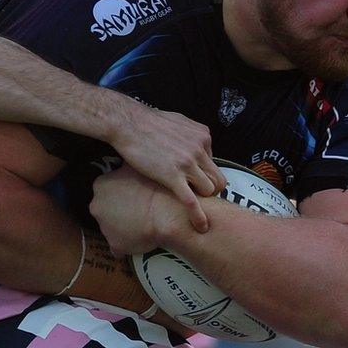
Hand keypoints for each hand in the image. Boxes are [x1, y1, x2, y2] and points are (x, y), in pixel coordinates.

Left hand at [90, 165, 192, 255]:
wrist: (171, 211)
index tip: (134, 194)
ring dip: (124, 226)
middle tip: (139, 207)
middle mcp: (96, 204)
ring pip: (111, 227)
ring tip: (144, 222)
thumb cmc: (157, 187)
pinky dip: (128, 244)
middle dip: (119, 209)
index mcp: (101, 185)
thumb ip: (126, 165)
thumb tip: (126, 158)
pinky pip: (119, 246)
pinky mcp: (115, 244)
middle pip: (106, 208)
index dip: (121, 193)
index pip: (105, 189)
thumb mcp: (138, 167)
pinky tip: (141, 236)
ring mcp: (103, 226)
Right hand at [107, 103, 224, 232]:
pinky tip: (200, 227)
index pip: (213, 161)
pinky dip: (198, 216)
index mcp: (202, 136)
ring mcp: (187, 164)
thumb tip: (193, 141)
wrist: (128, 123)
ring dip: (202, 199)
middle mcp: (199, 150)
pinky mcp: (172, 176)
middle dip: (211, 190)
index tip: (191, 177)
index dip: (202, 171)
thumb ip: (190, 133)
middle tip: (199, 196)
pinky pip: (191, 201)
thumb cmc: (147, 121)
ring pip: (209, 190)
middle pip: (218, 178)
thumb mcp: (177, 120)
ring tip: (192, 204)